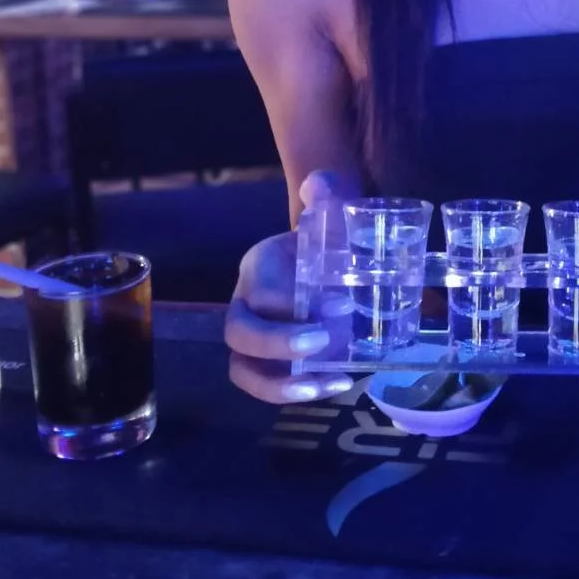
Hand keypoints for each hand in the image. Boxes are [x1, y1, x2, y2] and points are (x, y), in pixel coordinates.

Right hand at [225, 171, 355, 404]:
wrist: (332, 263)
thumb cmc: (329, 243)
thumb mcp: (333, 217)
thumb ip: (329, 195)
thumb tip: (319, 184)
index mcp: (258, 265)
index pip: (260, 289)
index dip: (290, 302)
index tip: (339, 305)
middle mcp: (245, 302)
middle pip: (238, 332)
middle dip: (277, 343)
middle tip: (323, 342)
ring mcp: (253, 338)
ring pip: (242, 368)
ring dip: (280, 384)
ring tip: (326, 383)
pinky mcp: (268, 364)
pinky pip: (266, 385)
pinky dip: (294, 393)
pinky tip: (336, 386)